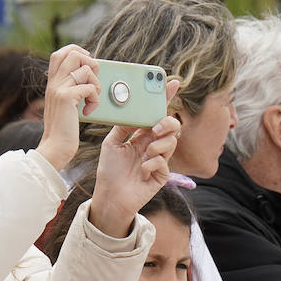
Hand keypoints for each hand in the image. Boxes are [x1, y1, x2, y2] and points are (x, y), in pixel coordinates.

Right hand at [36, 44, 99, 170]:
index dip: (76, 51)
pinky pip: (89, 87)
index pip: (60, 52)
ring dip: (95, 83)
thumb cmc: (63, 129)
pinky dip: (94, 99)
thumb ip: (70, 88)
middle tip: (91, 82)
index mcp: (52, 82)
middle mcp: (54, 82)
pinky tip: (89, 110)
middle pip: (73, 54)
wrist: (55, 146)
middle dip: (90, 64)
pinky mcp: (66, 98)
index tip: (86, 64)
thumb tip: (87, 75)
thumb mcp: (64, 104)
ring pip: (85, 69)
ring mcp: (58, 88)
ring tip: (91, 99)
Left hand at [88, 80, 180, 236]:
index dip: (164, 99)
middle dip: (167, 122)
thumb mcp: (111, 143)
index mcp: (141, 136)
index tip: (170, 83)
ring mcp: (158, 160)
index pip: (155, 114)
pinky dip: (152, 164)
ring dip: (159, 144)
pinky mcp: (161, 175)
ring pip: (171, 142)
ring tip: (146, 151)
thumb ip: (123, 126)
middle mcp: (152, 145)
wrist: (109, 197)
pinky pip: (164, 163)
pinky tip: (142, 171)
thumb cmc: (109, 171)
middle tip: (155, 127)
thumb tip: (132, 110)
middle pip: (170, 126)